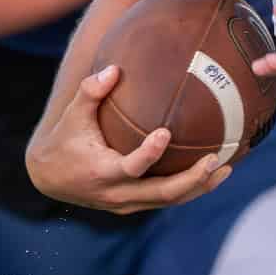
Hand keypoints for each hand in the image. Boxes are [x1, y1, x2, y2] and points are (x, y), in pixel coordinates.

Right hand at [26, 63, 230, 213]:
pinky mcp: (135, 205)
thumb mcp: (73, 115)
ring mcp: (128, 204)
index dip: (149, 153)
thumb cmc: (64, 140)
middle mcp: (118, 194)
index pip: (131, 167)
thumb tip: (115, 69)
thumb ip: (90, 91)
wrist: (49, 178)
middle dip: (192, 179)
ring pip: (170, 201)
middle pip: (162, 193)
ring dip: (200, 187)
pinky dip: (191, 190)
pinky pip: (167, 201)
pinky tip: (212, 174)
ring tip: (226, 169)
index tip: (165, 132)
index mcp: (102, 172)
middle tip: (215, 159)